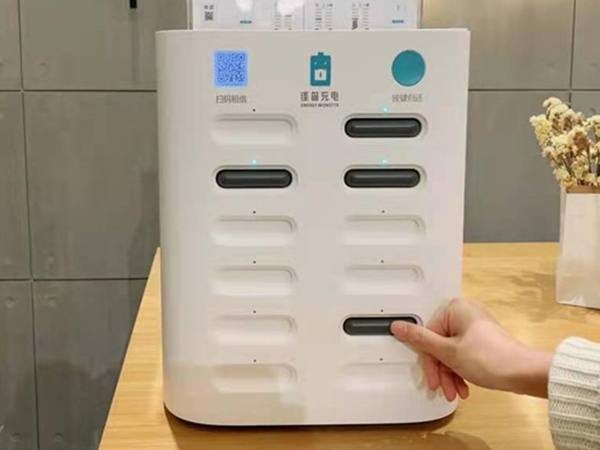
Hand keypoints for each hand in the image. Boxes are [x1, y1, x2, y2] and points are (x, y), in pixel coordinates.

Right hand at [391, 299, 552, 400]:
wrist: (525, 373)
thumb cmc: (492, 359)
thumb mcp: (448, 352)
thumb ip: (420, 340)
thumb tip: (397, 326)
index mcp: (455, 308)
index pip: (428, 334)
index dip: (429, 360)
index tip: (431, 376)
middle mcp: (465, 312)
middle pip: (439, 344)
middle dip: (441, 370)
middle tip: (442, 387)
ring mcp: (475, 326)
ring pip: (451, 351)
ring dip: (450, 373)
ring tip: (455, 391)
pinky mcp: (483, 339)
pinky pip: (463, 353)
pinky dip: (461, 370)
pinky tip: (464, 386)